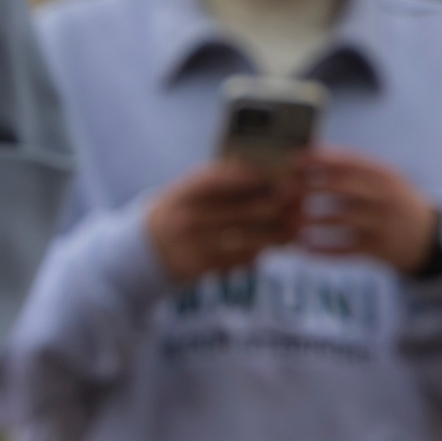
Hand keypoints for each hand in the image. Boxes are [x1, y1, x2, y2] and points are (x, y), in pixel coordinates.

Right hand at [145, 160, 303, 281]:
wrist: (141, 251)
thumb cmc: (177, 212)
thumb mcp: (187, 191)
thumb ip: (220, 180)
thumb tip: (267, 171)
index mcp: (183, 193)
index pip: (223, 178)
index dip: (255, 175)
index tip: (281, 172)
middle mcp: (187, 219)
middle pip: (244, 211)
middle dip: (277, 205)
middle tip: (300, 200)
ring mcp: (193, 246)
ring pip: (247, 240)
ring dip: (276, 235)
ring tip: (295, 229)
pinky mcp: (199, 269)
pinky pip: (238, 261)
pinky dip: (258, 255)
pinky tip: (270, 248)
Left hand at [296, 147, 439, 272]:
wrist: (427, 236)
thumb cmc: (390, 202)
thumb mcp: (381, 181)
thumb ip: (351, 171)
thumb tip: (306, 159)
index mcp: (382, 174)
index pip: (348, 160)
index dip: (318, 160)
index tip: (292, 163)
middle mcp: (385, 195)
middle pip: (341, 186)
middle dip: (307, 187)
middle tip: (280, 193)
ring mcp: (383, 223)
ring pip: (339, 219)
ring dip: (307, 221)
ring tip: (286, 222)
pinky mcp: (379, 249)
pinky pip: (345, 249)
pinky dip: (321, 250)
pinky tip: (303, 248)